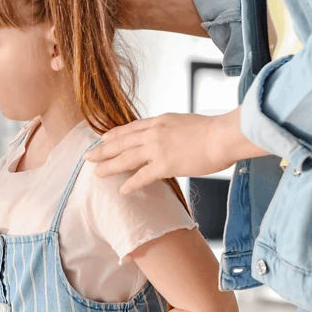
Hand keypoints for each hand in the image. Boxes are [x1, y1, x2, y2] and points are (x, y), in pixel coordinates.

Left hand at [85, 109, 266, 193]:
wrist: (224, 135)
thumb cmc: (214, 130)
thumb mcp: (186, 122)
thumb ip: (172, 129)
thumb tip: (169, 137)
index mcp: (160, 121)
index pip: (131, 128)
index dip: (115, 134)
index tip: (103, 138)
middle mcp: (154, 133)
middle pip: (122, 142)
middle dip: (103, 150)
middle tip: (87, 156)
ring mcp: (157, 149)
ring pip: (125, 158)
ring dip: (109, 166)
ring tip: (97, 173)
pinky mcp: (165, 165)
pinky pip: (142, 176)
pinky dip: (131, 184)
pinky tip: (121, 190)